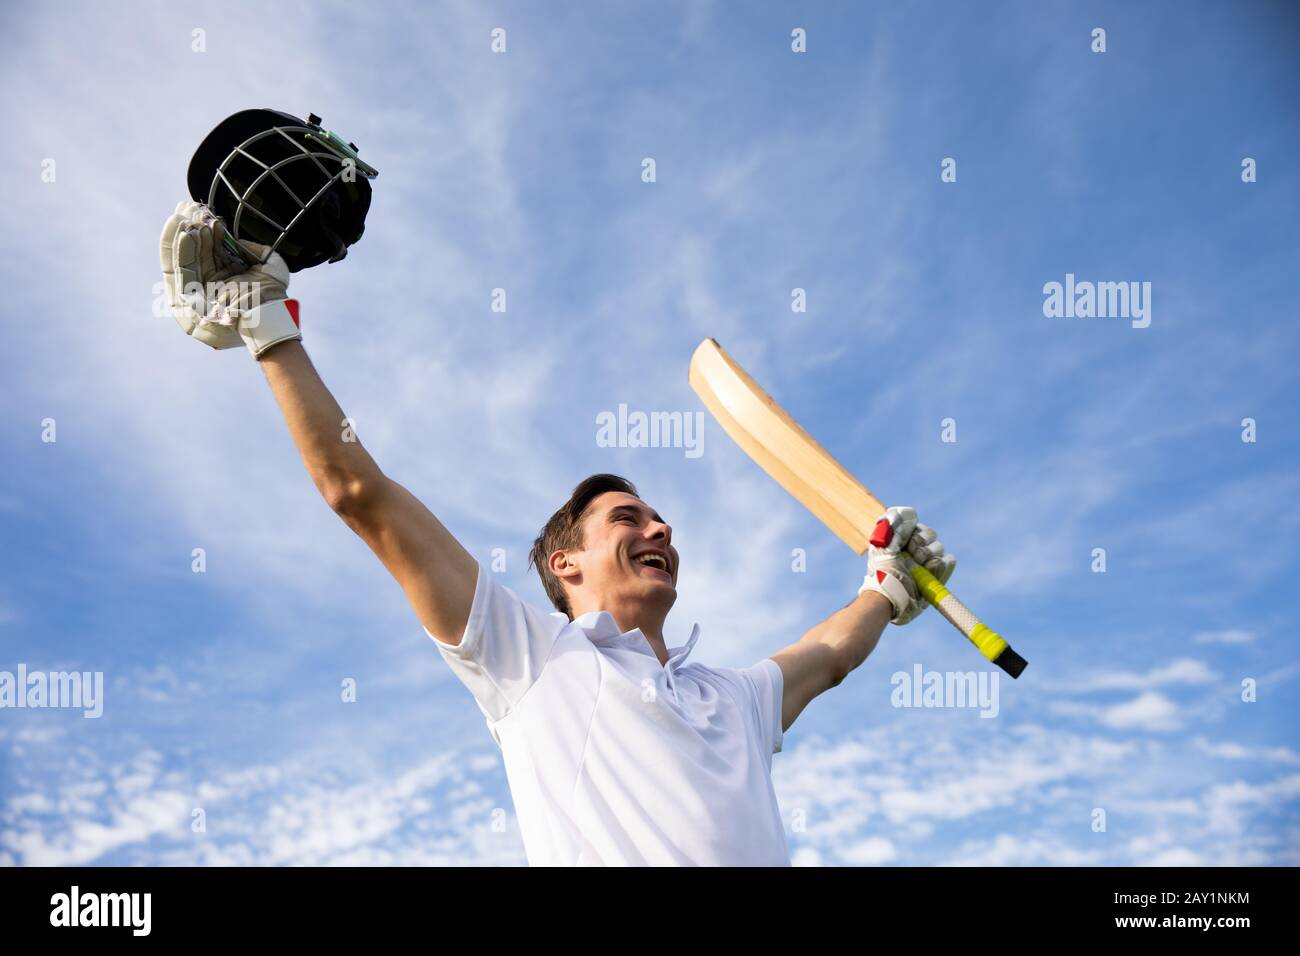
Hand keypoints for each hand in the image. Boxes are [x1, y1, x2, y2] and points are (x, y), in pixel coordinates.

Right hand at [158, 201, 300, 356]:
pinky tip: (185, 233)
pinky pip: (180, 272)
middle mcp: (207, 287)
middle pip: (191, 255)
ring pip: (182, 261)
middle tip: (187, 208)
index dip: (203, 231)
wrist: (271, 313)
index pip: (207, 252)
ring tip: (183, 217)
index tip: (202, 211)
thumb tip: (232, 237)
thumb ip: (250, 248)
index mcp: (222, 279)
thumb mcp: (266, 264)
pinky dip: (179, 252)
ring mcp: (196, 296)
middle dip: (187, 230)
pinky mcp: (188, 302)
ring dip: (182, 237)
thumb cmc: (272, 293)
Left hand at [859, 506, 955, 624]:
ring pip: (939, 547)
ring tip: (916, 568)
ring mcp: (927, 564)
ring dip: (928, 556)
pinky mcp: (937, 576)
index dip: (914, 532)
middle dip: (921, 544)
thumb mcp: (882, 545)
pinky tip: (929, 570)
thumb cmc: (883, 571)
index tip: (906, 542)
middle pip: (931, 535)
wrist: (890, 595)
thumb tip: (905, 512)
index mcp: (903, 541)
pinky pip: (949, 561)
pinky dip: (941, 564)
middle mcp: (916, 551)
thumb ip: (892, 525)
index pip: (918, 526)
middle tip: (910, 557)